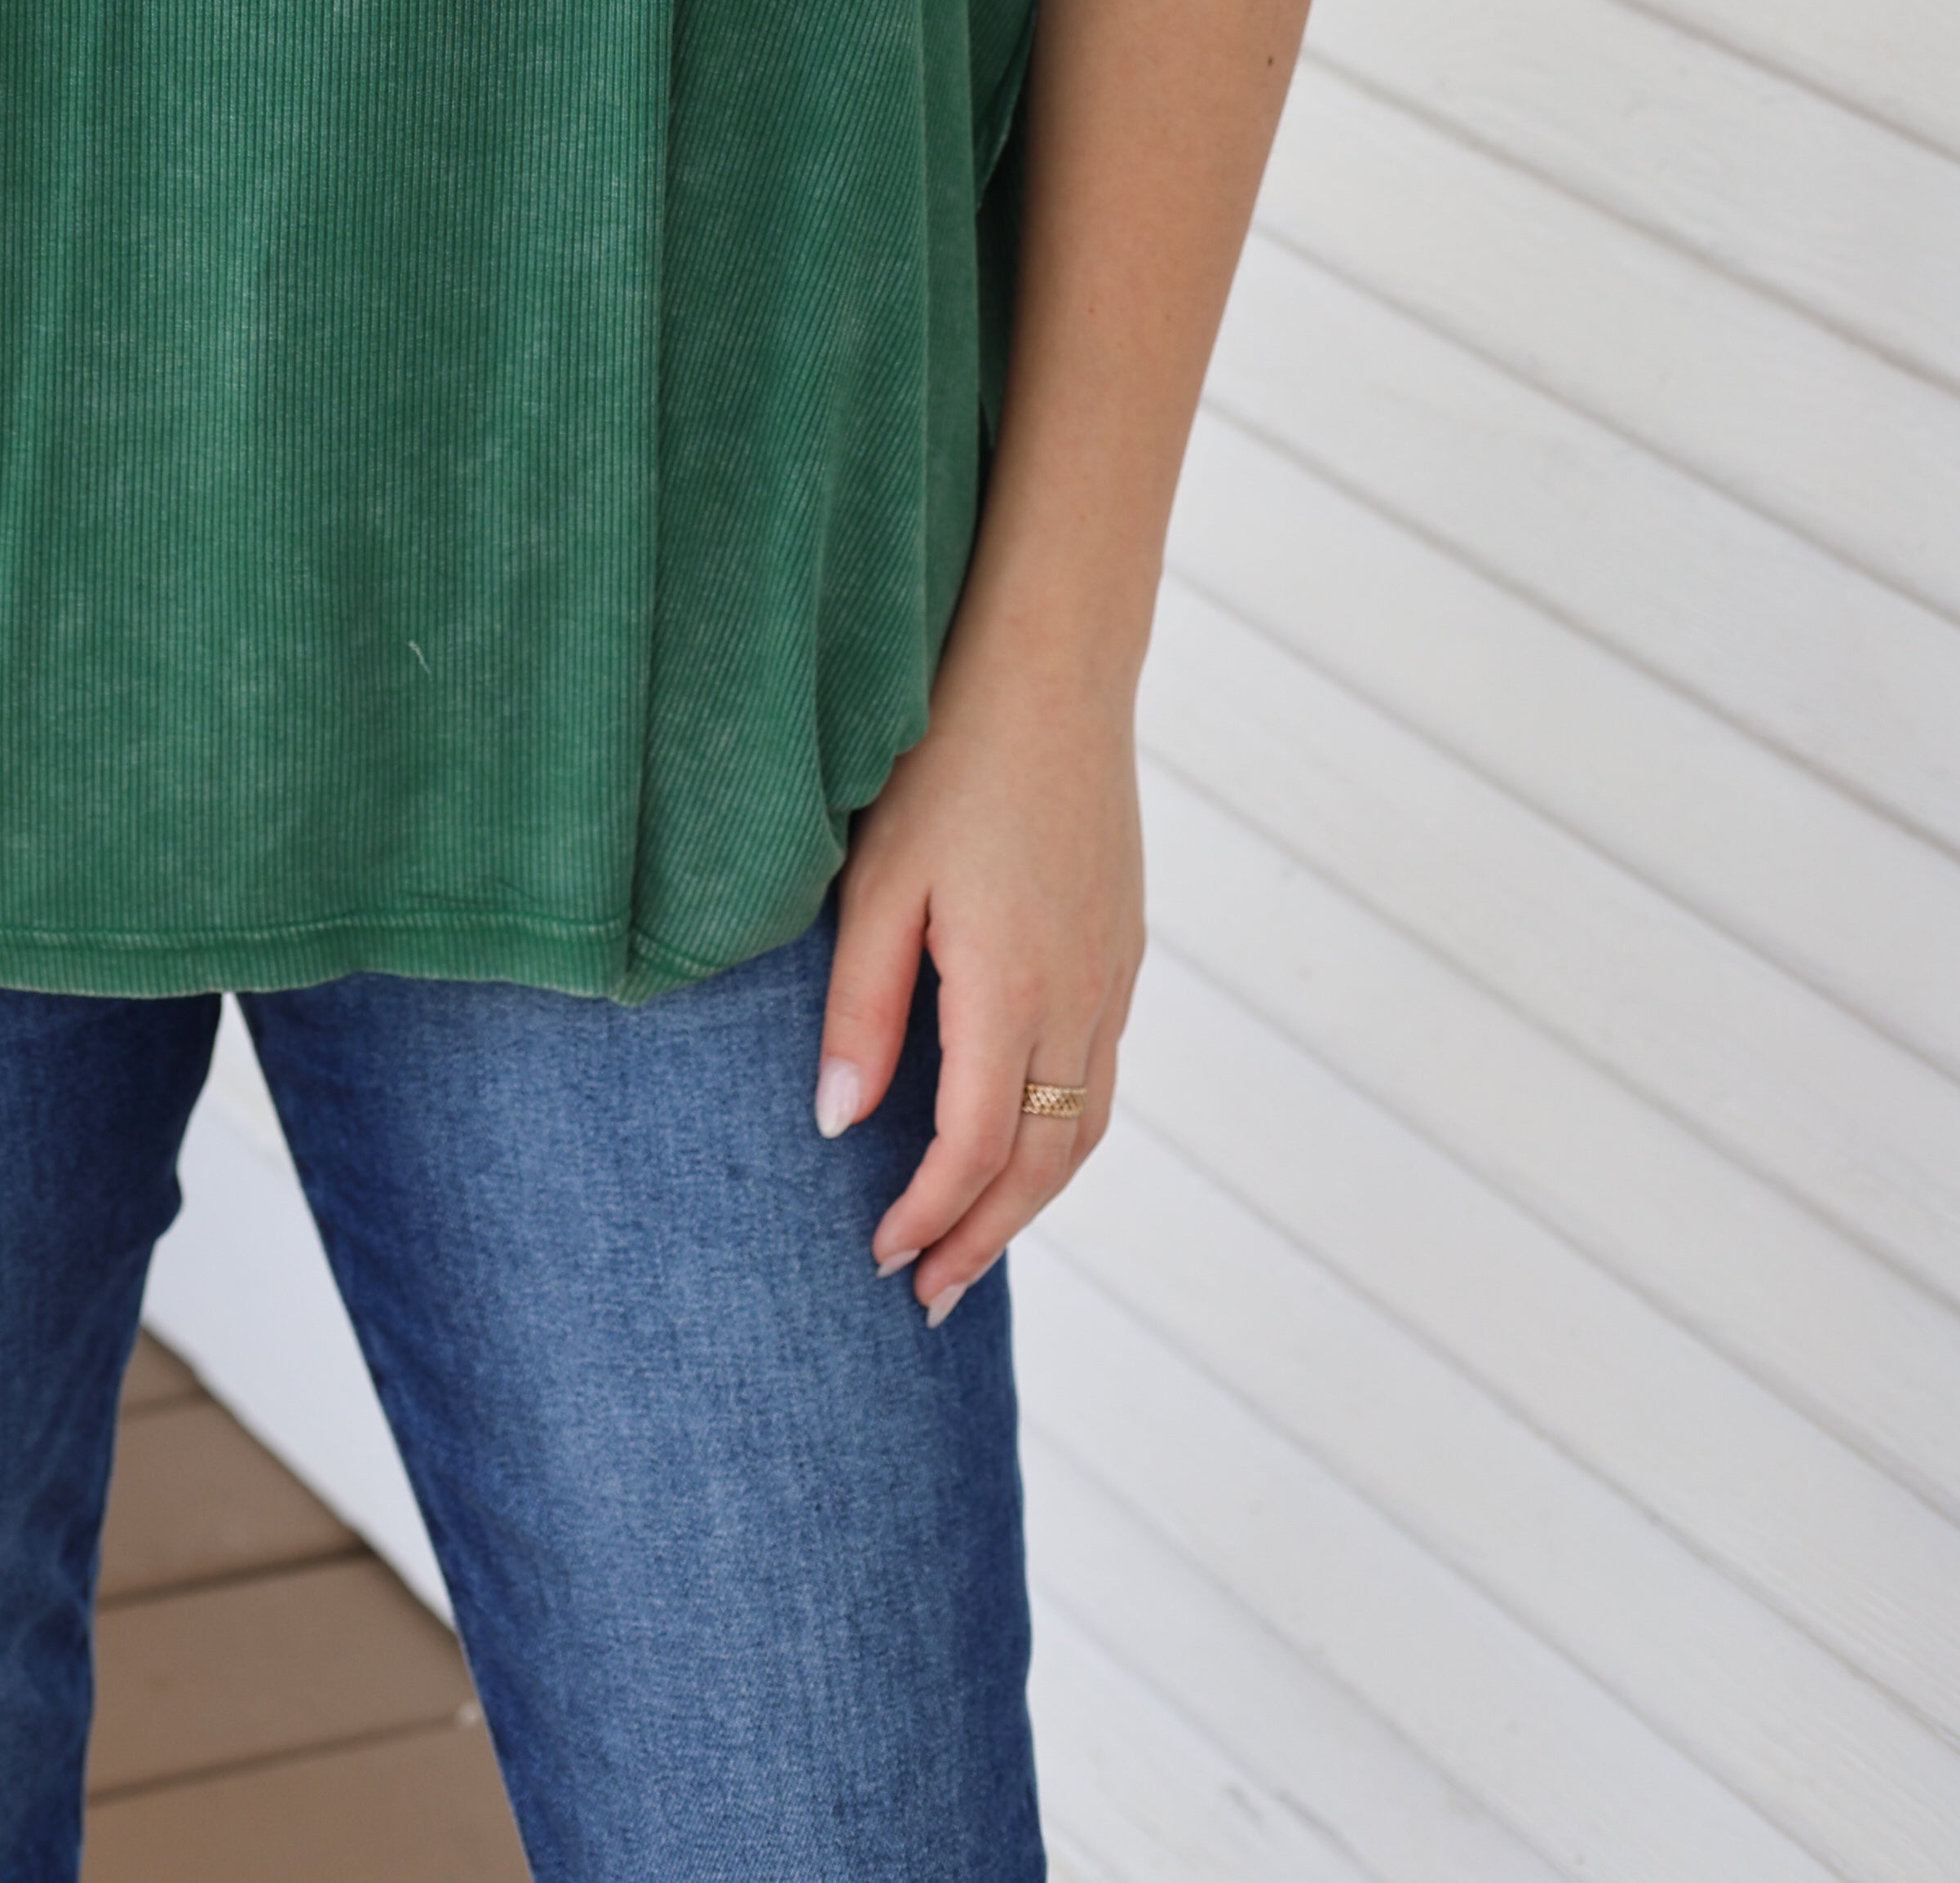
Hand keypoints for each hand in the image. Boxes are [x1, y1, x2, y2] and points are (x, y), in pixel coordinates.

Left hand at [813, 635, 1143, 1319]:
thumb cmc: (949, 758)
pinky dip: (1060, 1129)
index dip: (926, 1214)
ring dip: (1030, 1195)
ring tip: (970, 1239)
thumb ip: (861, 1009)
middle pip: (1046, 1160)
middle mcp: (1082, 993)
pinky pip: (1100, 1068)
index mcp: (1014, 987)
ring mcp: (1114, 968)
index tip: (877, 1258)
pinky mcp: (1122, 940)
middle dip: (985, 1237)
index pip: (974, 1147)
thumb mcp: (879, 881)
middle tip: (926, 1295)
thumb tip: (836, 1123)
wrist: (1053, 665)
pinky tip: (1017, 1132)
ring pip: (1086, 1122)